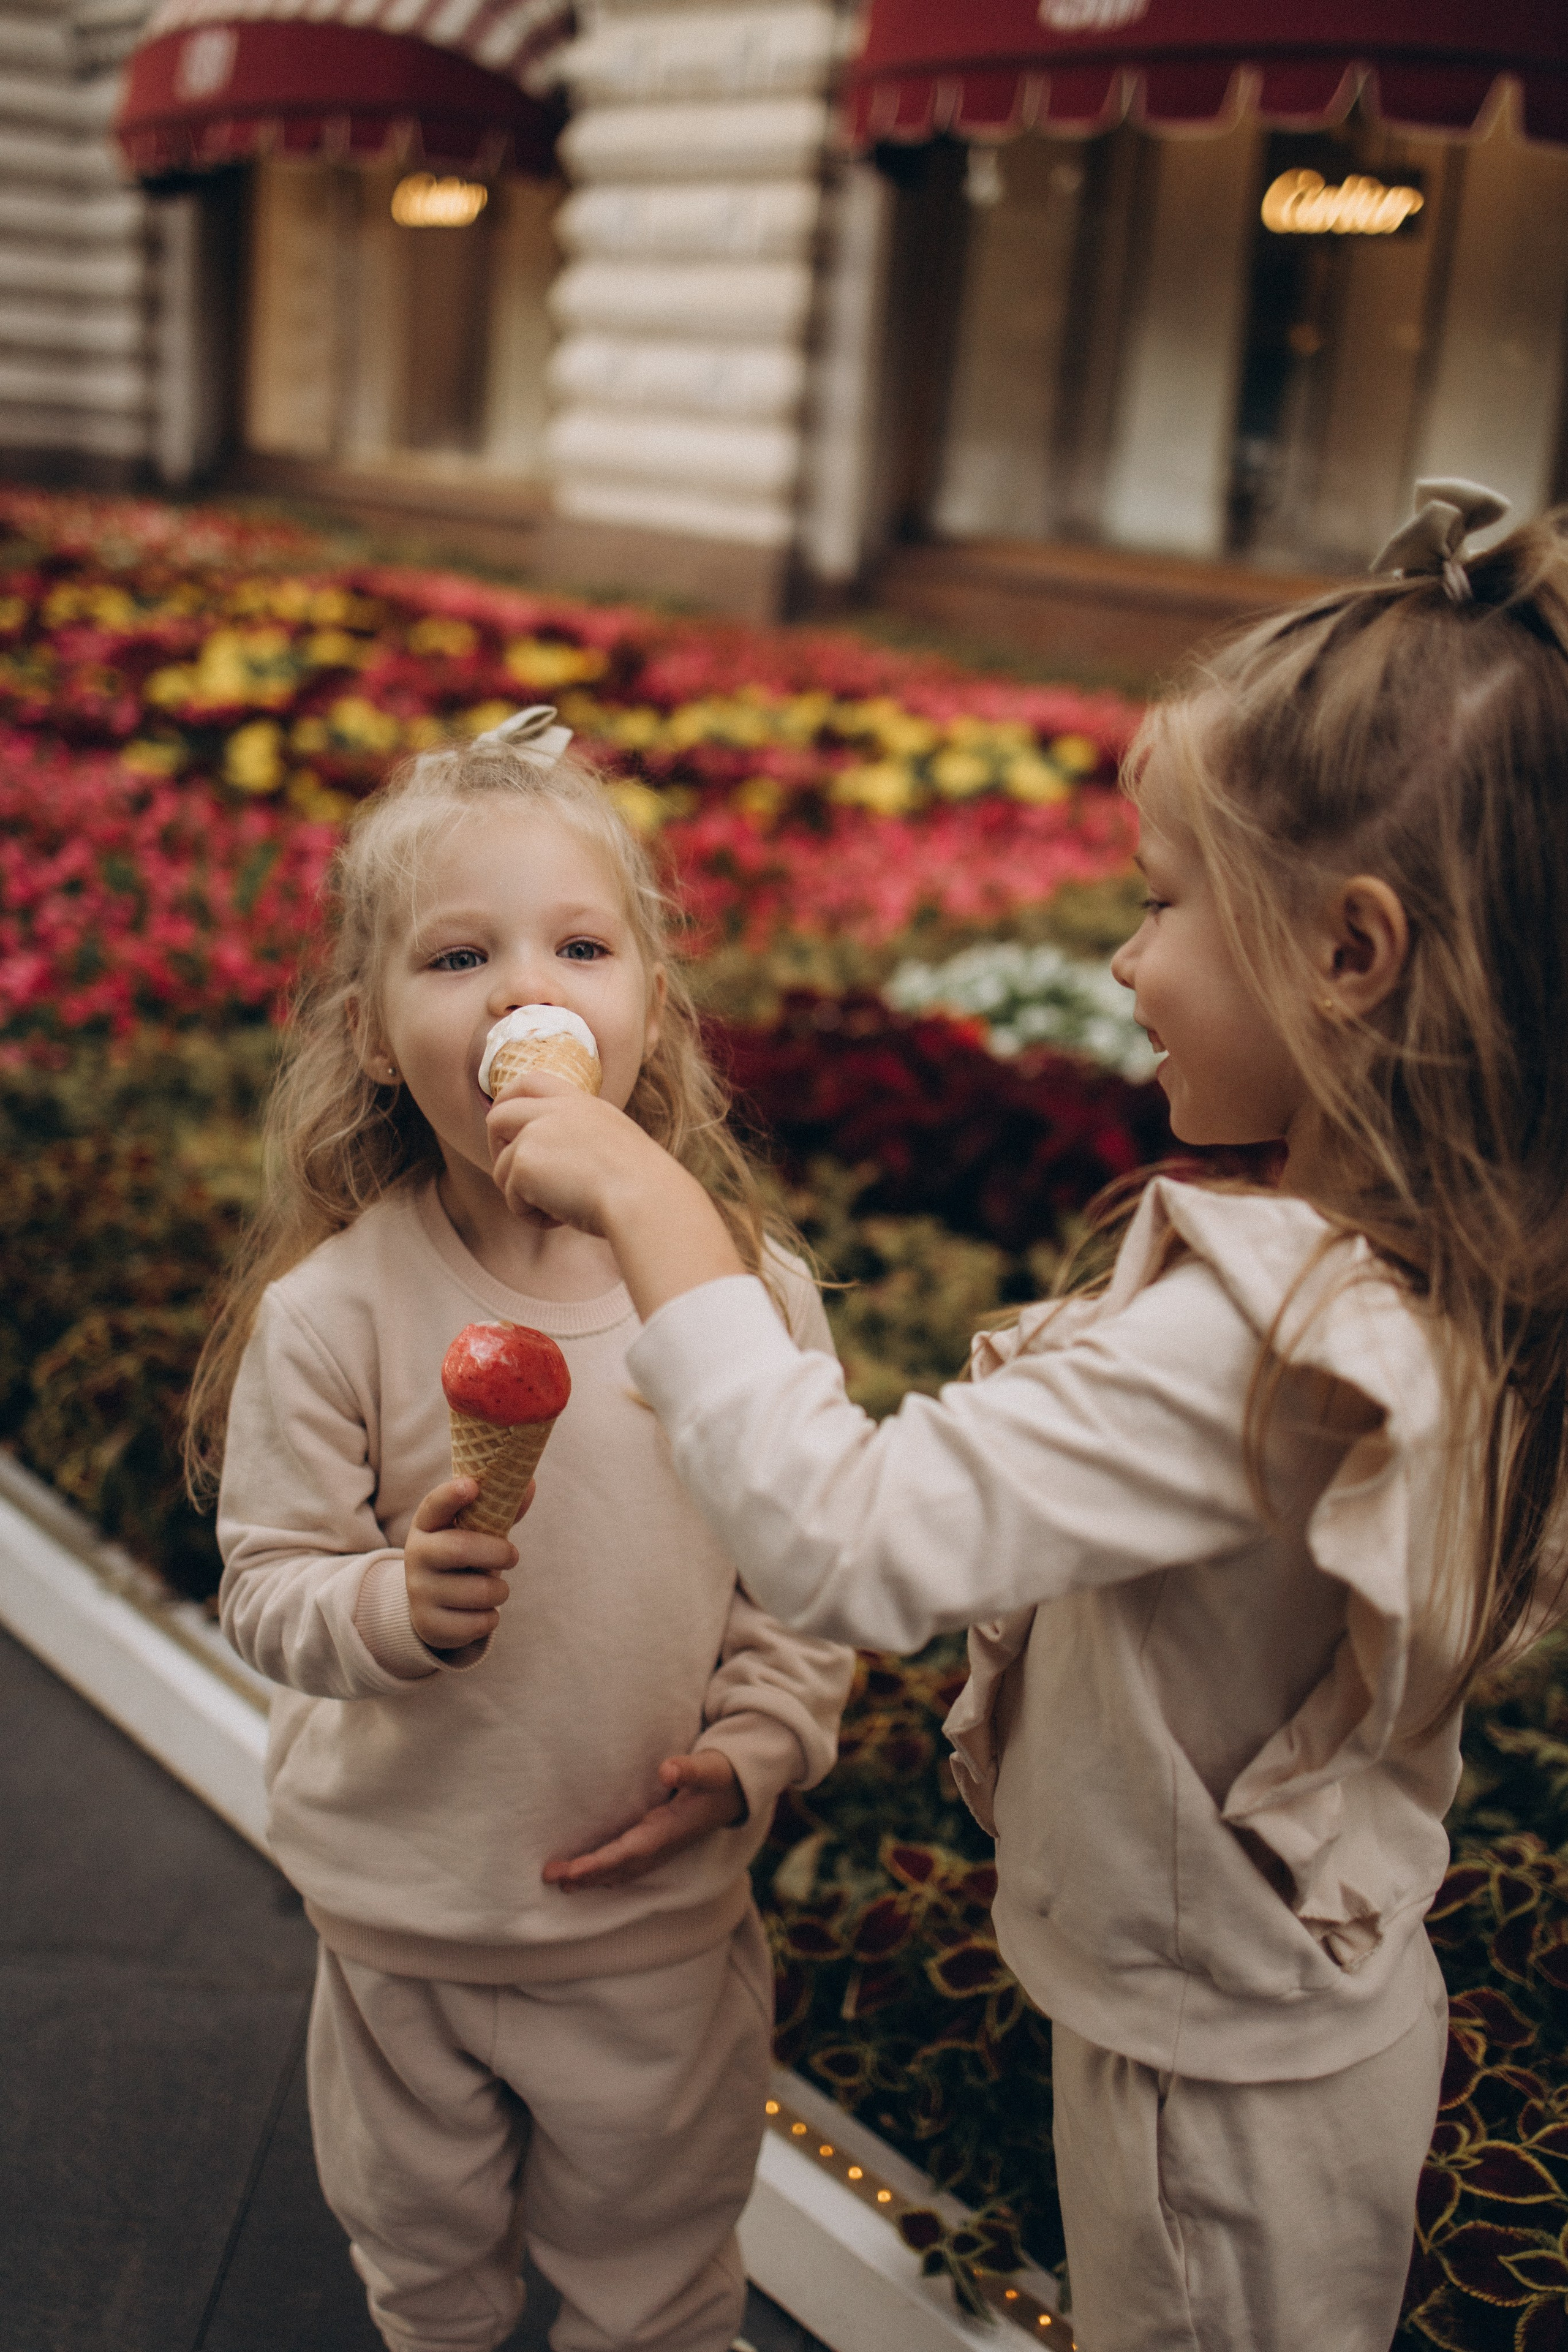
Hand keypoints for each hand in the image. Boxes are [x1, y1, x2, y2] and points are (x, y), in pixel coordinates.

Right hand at [404, 1475, 526, 1655]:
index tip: (472, 1486)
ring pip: (479, 1591)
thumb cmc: (461, 1557)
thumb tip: (530, 1484)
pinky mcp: (429, 1624)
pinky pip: (477, 1623)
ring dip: (500, 1590)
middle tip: (514, 1556)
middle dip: (498, 1553)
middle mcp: (415, 1556)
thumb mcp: (474, 1532)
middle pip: (461, 1549)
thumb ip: (499, 1510)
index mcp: (427, 1525)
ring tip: (495, 1589)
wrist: (431, 1606)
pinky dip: (490, 1618)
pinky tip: (480, 1612)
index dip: (451, 1495)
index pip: (434, 1505)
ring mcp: (419, 1591)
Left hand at [486, 1074, 664, 1237]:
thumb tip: (554, 1161)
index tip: (507, 1126)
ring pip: (502, 1168)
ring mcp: (535, 1134)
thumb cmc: (641, 1185)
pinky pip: (511, 1198)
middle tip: (514, 1178)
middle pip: (498, 1116)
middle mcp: (553, 1111)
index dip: (508, 1099)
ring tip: (558, 1210)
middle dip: (496, 1148)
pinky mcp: (524, 1163)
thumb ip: (579, 1137)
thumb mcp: (612, 1142)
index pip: (529, 1081)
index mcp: (579, 1103)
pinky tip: (560, 1219)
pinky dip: (531, 1216)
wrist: (644, 1197)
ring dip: (522, 1195)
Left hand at [541, 1752, 744, 1892]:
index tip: (572, 1871)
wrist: (738, 1793)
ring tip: (561, 1882)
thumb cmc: (720, 1777)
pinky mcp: (659, 1843)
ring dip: (593, 1878)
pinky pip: (628, 1865)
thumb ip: (691, 1769)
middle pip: (620, 1867)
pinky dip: (607, 1872)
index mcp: (670, 1829)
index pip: (629, 1852)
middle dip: (587, 1876)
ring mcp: (662, 1848)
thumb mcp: (710, 1769)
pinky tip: (590, 1874)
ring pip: (623, 1870)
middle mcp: (663, 1845)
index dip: (600, 1864)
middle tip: (551, 1877)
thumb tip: (668, 1769)